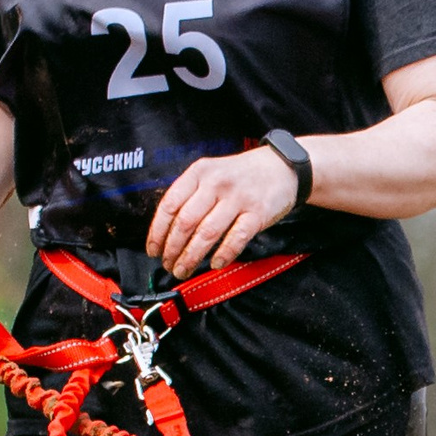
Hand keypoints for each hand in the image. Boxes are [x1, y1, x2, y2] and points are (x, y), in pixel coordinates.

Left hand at [146, 145, 297, 277]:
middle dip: (173, 249)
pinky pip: (236, 238)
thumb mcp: (211, 174)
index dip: (158, 232)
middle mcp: (216, 183)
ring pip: (207, 233)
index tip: (153, 250)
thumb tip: (168, 231)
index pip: (170, 204)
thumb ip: (191, 196)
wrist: (281, 166)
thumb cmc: (241, 176)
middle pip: (185, 222)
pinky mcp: (257, 213)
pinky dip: (223, 254)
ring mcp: (237, 198)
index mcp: (199, 172)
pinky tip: (215, 264)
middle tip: (168, 265)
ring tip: (184, 269)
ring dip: (192, 256)